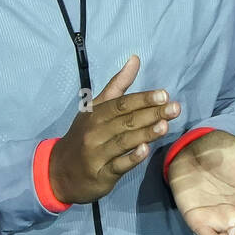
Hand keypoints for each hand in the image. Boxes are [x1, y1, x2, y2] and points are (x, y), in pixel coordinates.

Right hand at [50, 54, 180, 204]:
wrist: (59, 171)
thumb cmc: (84, 135)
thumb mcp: (96, 108)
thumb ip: (118, 85)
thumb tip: (135, 58)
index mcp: (96, 114)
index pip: (121, 104)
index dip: (142, 99)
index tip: (164, 95)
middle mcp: (95, 132)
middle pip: (126, 121)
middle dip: (152, 114)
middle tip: (175, 108)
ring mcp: (97, 154)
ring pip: (124, 142)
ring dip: (145, 133)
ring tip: (165, 126)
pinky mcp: (101, 175)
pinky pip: (118, 166)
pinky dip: (131, 158)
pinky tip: (146, 150)